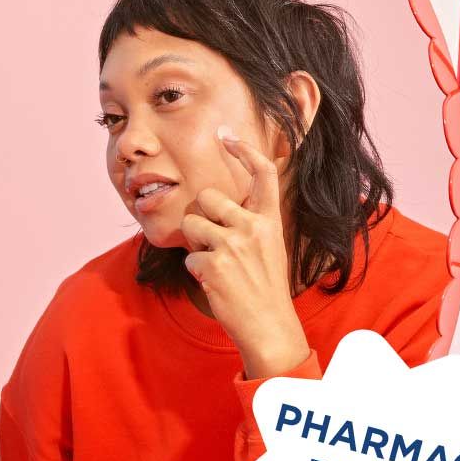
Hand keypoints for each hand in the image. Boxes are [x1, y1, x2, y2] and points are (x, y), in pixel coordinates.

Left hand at [180, 126, 309, 378]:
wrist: (269, 327)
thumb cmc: (264, 288)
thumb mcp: (269, 248)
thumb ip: (251, 222)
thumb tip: (223, 201)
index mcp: (270, 221)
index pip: (262, 174)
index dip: (244, 150)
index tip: (226, 133)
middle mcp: (253, 227)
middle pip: (209, 196)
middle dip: (203, 216)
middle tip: (216, 242)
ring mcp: (233, 245)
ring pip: (192, 224)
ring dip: (196, 244)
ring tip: (217, 265)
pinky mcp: (214, 264)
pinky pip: (188, 256)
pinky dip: (196, 270)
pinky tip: (215, 283)